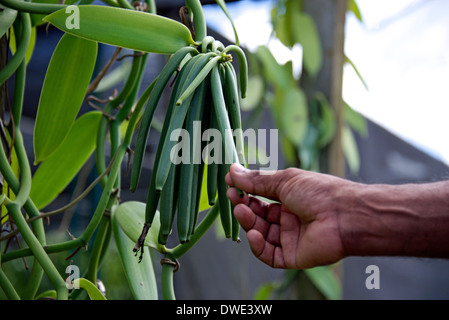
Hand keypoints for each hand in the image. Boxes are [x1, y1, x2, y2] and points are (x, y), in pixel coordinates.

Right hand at [225, 163, 347, 268]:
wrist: (344, 215)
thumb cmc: (319, 192)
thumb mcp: (284, 181)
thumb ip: (257, 180)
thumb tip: (233, 170)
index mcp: (290, 199)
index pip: (261, 198)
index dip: (246, 192)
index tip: (231, 184)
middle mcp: (290, 219)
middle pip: (259, 216)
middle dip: (244, 207)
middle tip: (233, 198)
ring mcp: (291, 238)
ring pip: (261, 234)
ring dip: (248, 223)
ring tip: (241, 211)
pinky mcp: (293, 256)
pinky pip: (269, 254)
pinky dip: (257, 246)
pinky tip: (253, 233)